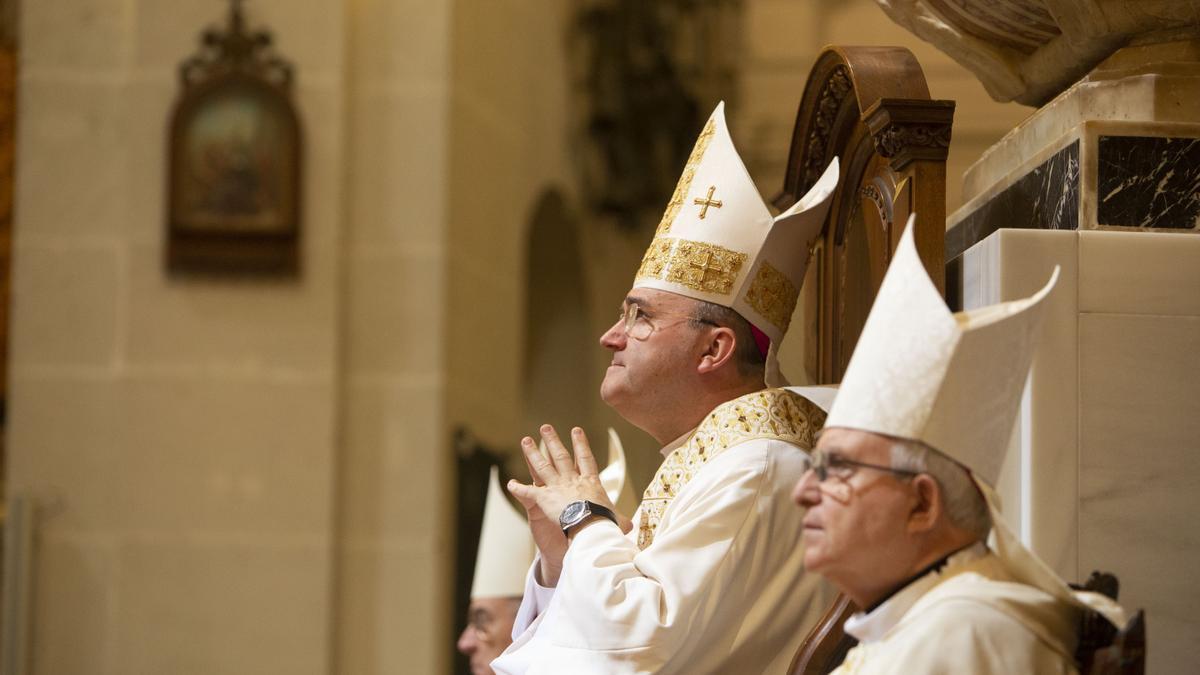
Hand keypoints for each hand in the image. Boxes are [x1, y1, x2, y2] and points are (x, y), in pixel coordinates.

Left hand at [507, 425, 631, 585]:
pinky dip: (519, 489)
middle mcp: (572, 480)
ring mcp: (557, 487)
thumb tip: (629, 527)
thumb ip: (619, 521)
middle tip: (545, 427)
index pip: (585, 459)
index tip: (576, 430)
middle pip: (560, 456)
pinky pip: (528, 493)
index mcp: (590, 482)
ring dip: (533, 453)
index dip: (580, 444)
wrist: (591, 527)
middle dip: (552, 441)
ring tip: (525, 440)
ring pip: (542, 467)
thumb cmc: (605, 523)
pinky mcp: (544, 498)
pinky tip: (510, 483)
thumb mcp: (616, 520)